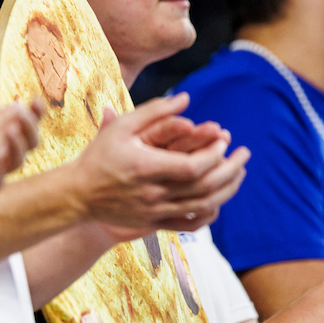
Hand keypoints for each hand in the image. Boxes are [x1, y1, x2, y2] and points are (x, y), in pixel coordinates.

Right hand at [67, 93, 248, 233]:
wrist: (78, 194)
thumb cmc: (98, 156)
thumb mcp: (121, 127)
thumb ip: (154, 111)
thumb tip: (185, 98)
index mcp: (146, 168)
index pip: (193, 167)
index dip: (214, 155)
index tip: (223, 141)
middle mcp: (153, 193)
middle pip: (204, 187)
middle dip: (230, 170)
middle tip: (244, 155)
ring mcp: (155, 212)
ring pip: (202, 206)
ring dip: (226, 190)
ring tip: (239, 174)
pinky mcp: (154, 224)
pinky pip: (189, 224)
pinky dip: (209, 214)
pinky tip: (219, 200)